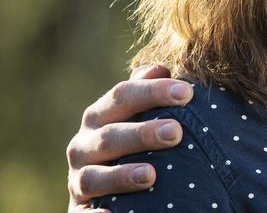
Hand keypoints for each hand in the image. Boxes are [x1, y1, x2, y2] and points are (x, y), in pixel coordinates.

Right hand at [66, 64, 191, 212]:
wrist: (107, 191)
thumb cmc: (133, 145)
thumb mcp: (137, 117)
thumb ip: (147, 93)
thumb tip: (160, 67)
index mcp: (100, 116)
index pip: (122, 95)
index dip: (153, 91)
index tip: (188, 93)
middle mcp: (84, 146)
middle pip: (109, 135)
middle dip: (142, 133)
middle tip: (176, 133)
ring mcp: (78, 180)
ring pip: (92, 177)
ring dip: (120, 176)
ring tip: (151, 176)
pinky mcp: (79, 210)